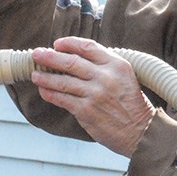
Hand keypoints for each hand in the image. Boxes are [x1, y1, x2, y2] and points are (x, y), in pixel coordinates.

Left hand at [31, 37, 155, 156]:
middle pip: (71, 61)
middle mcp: (105, 77)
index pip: (87, 46)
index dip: (69, 43)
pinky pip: (62, 99)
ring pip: (63, 81)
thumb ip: (105, 67)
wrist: (141, 132)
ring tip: (35, 74)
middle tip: (36, 54)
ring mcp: (95, 94)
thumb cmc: (132, 105)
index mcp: (116, 65)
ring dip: (45, 77)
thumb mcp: (125, 78)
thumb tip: (76, 58)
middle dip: (50, 57)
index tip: (57, 44)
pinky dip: (50, 93)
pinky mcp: (86, 111)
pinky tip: (43, 90)